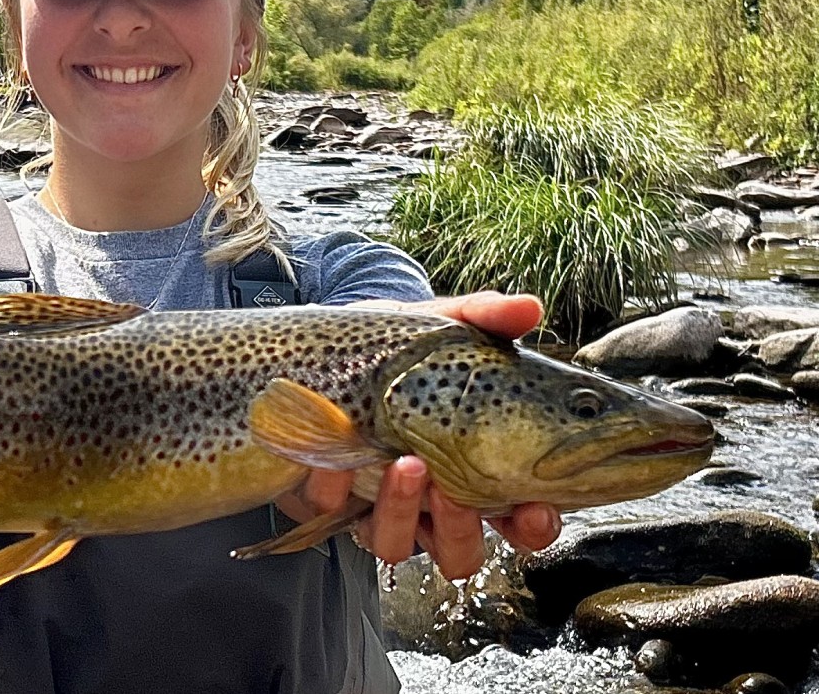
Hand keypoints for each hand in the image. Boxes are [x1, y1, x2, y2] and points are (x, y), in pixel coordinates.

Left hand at [282, 291, 562, 578]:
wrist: (323, 342)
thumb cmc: (397, 346)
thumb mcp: (439, 325)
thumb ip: (484, 317)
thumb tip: (527, 308)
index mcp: (475, 468)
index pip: (522, 518)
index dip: (534, 525)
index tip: (536, 509)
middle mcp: (429, 499)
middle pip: (461, 551)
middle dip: (461, 529)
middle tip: (456, 493)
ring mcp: (377, 504)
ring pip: (398, 546)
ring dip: (402, 512)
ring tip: (406, 464)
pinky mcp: (331, 498)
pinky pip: (335, 513)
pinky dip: (338, 488)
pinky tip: (340, 456)